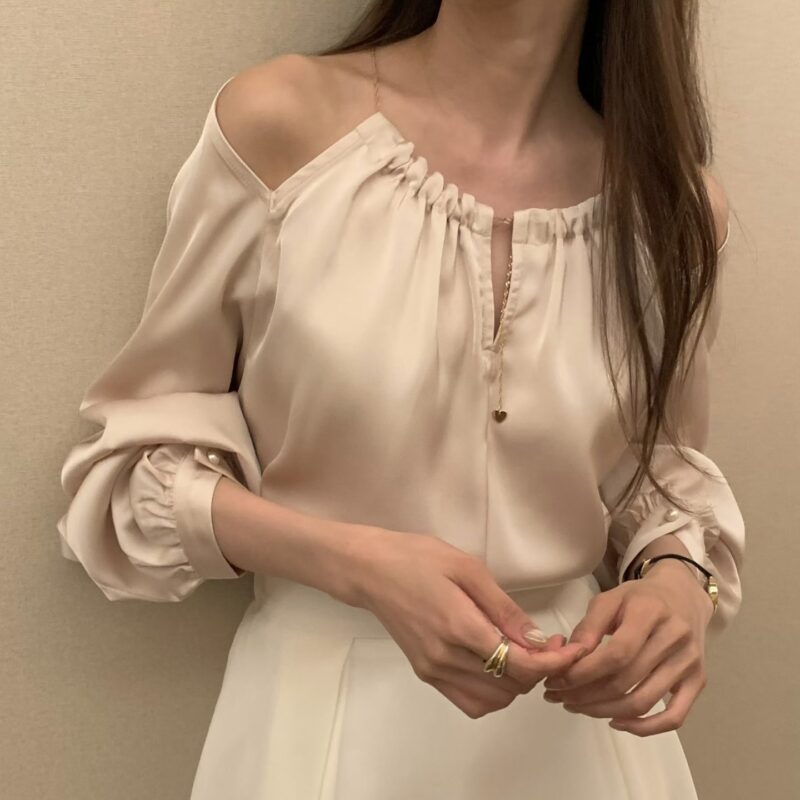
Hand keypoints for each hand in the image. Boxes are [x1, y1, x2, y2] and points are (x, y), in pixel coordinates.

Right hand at [351, 526, 588, 718]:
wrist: (370, 570)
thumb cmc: (418, 558)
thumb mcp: (466, 568)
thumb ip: (504, 608)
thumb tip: (539, 640)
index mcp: (459, 626)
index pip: (519, 664)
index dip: (552, 661)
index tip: (567, 646)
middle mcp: (445, 658)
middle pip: (510, 686)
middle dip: (539, 670)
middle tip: (548, 643)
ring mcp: (433, 670)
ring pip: (492, 701)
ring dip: (516, 684)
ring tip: (522, 654)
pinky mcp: (425, 673)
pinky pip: (469, 702)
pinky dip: (492, 693)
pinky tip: (496, 667)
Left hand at [541, 559, 713, 735]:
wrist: (682, 596)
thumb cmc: (640, 598)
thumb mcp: (610, 599)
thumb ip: (589, 626)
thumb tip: (570, 656)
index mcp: (650, 612)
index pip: (617, 654)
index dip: (585, 673)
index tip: (558, 680)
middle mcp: (675, 638)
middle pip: (626, 680)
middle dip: (586, 695)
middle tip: (560, 696)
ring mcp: (689, 662)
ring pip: (643, 702)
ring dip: (604, 711)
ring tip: (578, 706)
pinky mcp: (698, 680)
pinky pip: (674, 717)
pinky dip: (644, 728)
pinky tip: (615, 721)